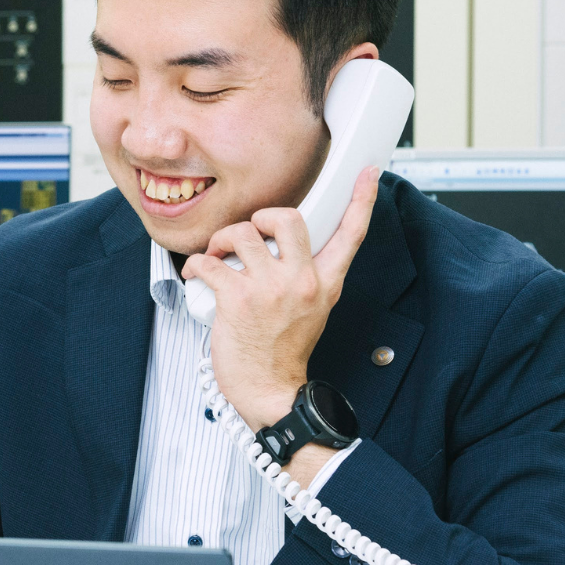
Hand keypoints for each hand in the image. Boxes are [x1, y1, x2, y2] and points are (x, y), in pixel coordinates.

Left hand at [183, 167, 379, 433]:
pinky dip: (196, 265)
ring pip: (241, 234)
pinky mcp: (238, 299)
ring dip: (222, 241)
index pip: (351, 235)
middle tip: (250, 234)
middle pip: (287, 218)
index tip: (368, 174)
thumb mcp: (311, 311)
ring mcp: (270, 289)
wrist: (270, 391)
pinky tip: (199, 275)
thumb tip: (279, 250)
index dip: (362, 200)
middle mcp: (302, 282)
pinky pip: (209, 262)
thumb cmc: (282, 354)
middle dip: (262, 217)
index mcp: (325, 283)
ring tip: (218, 257)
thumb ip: (304, 278)